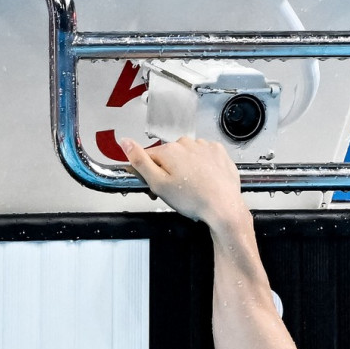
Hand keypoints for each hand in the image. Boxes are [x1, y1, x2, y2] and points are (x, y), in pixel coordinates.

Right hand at [121, 136, 244, 225]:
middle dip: (169, 171)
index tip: (156, 186)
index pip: (149, 157)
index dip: (150, 173)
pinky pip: (205, 156)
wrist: (223, 207)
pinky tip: (205, 179)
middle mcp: (187, 143)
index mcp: (169, 150)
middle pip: (169, 156)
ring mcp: (205, 146)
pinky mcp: (219, 152)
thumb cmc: (193, 199)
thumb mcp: (158, 184)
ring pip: (187, 155)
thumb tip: (125, 142)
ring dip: (187, 168)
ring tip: (193, 187)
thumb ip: (139, 161)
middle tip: (176, 191)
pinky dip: (203, 166)